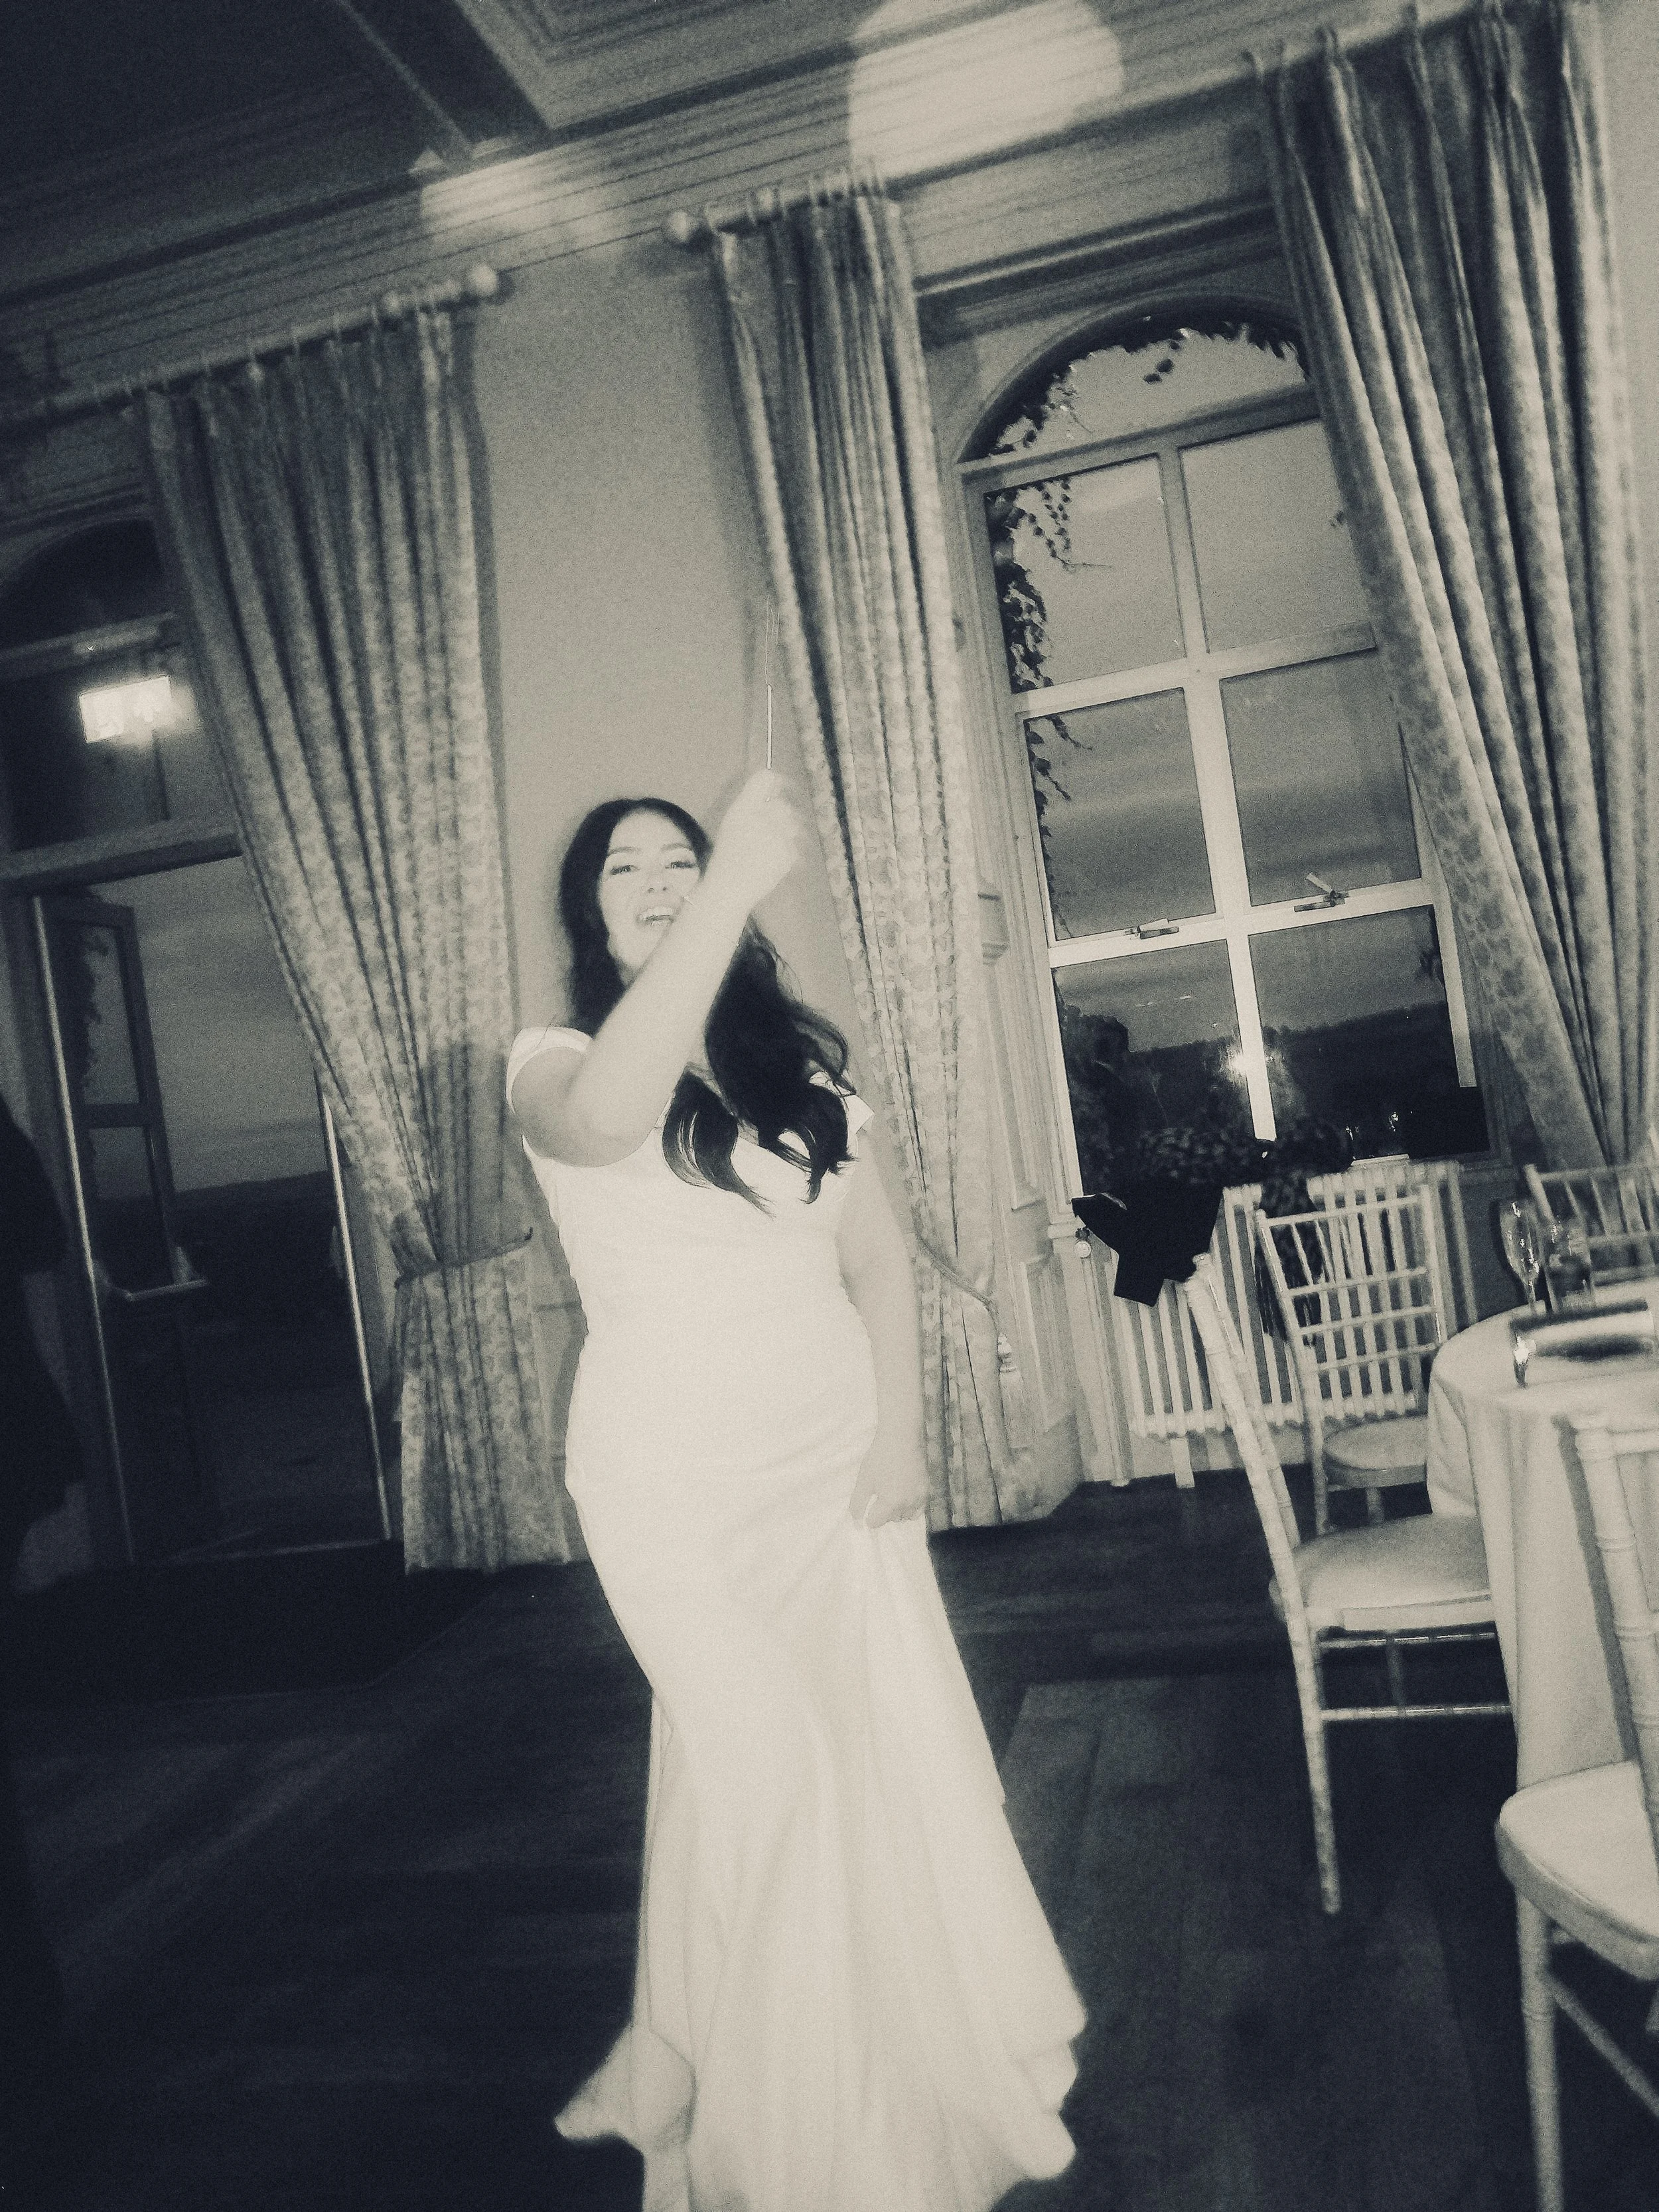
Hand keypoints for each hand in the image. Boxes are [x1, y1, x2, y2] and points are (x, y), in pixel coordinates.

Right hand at [704, 770, 802, 908]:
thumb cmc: (728, 855)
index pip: (765, 779)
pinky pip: (795, 845)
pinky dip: (787, 852)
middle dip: (779, 816)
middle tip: (766, 833)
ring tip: (768, 849)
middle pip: (783, 805)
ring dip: (786, 833)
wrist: (729, 888)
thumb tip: (774, 783)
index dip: (776, 780)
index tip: (780, 787)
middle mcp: (760, 818)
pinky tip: (771, 861)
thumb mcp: (733, 822)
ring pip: (794, 824)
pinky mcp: (788, 854)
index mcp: (742, 808)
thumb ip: (752, 801)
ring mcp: (777, 836)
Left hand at [848, 1429, 927, 1528]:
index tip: (869, 1501)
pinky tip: (904, 1496)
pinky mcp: (926, 1489)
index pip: (876, 1522)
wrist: (901, 1438)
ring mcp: (919, 1497)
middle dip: (883, 1511)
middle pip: (891, 1519)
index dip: (869, 1513)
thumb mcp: (864, 1480)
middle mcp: (907, 1504)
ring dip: (897, 1511)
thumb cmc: (879, 1458)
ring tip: (891, 1493)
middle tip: (879, 1493)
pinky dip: (910, 1508)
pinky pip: (919, 1509)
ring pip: (905, 1516)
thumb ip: (858, 1503)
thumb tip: (856, 1521)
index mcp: (891, 1503)